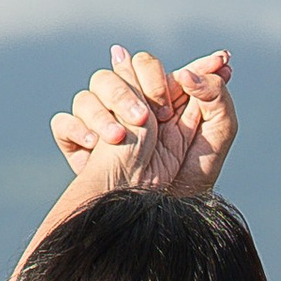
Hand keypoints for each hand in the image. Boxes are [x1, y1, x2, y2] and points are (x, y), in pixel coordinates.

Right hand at [52, 47, 235, 200]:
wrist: (154, 217)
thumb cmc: (190, 182)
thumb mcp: (217, 140)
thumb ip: (215, 99)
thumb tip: (187, 71)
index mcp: (162, 100)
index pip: (162, 68)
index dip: (187, 62)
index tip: (217, 62)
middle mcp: (128, 106)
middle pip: (118, 72)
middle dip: (132, 89)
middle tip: (154, 118)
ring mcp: (100, 123)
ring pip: (87, 95)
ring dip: (103, 111)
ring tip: (120, 138)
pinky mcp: (78, 144)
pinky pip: (64, 124)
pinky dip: (77, 130)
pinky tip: (96, 145)